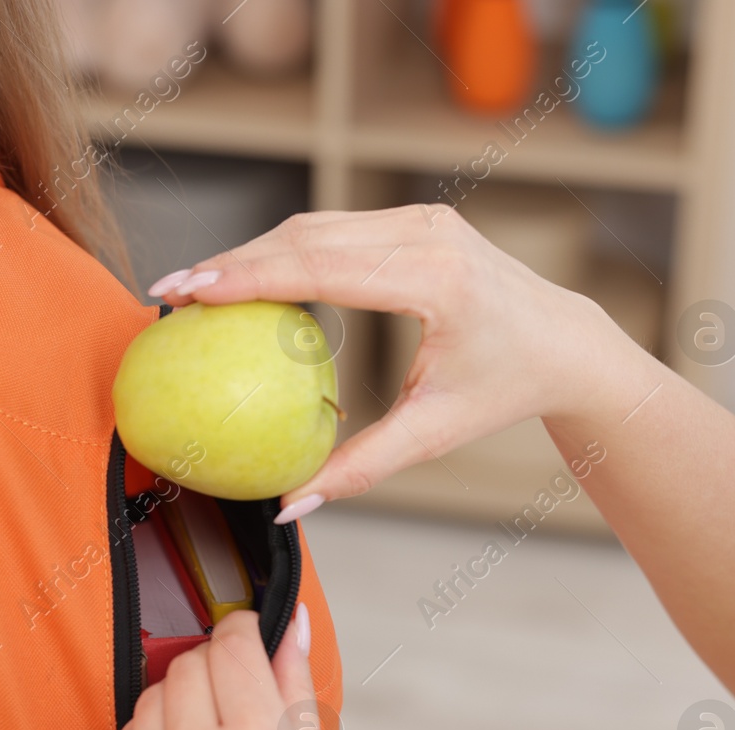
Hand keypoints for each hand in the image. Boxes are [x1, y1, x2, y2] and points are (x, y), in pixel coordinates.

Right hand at [149, 206, 659, 515]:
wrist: (563, 342)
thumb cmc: (502, 390)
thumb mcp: (433, 434)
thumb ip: (360, 468)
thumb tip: (289, 508)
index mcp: (435, 279)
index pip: (322, 269)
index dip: (247, 277)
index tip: (189, 292)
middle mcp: (427, 233)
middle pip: (305, 235)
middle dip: (231, 261)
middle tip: (170, 293)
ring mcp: (420, 217)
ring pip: (313, 224)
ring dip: (252, 253)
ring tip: (196, 288)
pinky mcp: (413, 217)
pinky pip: (332, 227)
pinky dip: (283, 252)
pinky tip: (244, 279)